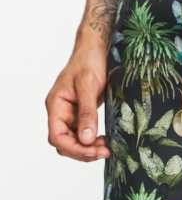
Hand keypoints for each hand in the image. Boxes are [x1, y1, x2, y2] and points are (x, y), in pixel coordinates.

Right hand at [45, 42, 110, 160]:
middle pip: (64, 142)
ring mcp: (70, 112)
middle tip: (104, 151)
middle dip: (83, 151)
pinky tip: (104, 139)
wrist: (96, 48)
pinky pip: (83, 131)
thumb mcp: (88, 85)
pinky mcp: (81, 111)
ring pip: (73, 139)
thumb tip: (86, 139)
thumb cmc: (89, 61)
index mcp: (56, 105)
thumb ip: (87, 112)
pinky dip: (92, 139)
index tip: (93, 150)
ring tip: (106, 148)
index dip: (74, 148)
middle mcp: (60, 111)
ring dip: (88, 147)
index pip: (57, 136)